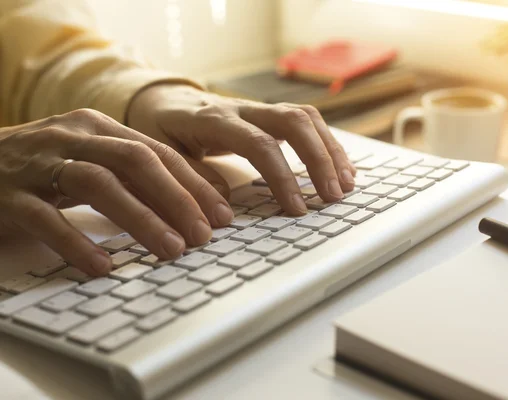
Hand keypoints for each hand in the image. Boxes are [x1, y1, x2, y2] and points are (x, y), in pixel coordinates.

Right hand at [0, 109, 232, 275]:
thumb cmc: (41, 168)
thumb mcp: (91, 162)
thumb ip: (133, 177)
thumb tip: (191, 207)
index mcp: (99, 128)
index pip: (158, 152)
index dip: (194, 184)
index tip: (223, 215)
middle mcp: (72, 137)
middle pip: (136, 161)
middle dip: (177, 198)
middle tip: (204, 235)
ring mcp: (38, 163)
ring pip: (98, 183)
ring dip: (141, 218)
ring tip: (171, 251)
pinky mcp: (7, 194)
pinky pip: (45, 218)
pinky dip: (77, 243)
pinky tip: (103, 267)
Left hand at [127, 84, 356, 214]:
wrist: (162, 99)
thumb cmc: (161, 130)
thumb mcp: (162, 156)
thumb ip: (191, 178)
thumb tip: (224, 208)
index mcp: (214, 120)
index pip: (259, 144)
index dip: (282, 176)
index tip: (297, 207)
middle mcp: (242, 109)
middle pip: (294, 122)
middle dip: (319, 159)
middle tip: (333, 195)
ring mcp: (259, 108)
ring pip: (305, 118)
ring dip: (330, 151)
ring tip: (345, 185)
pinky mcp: (269, 115)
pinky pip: (305, 122)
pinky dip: (326, 144)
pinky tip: (338, 167)